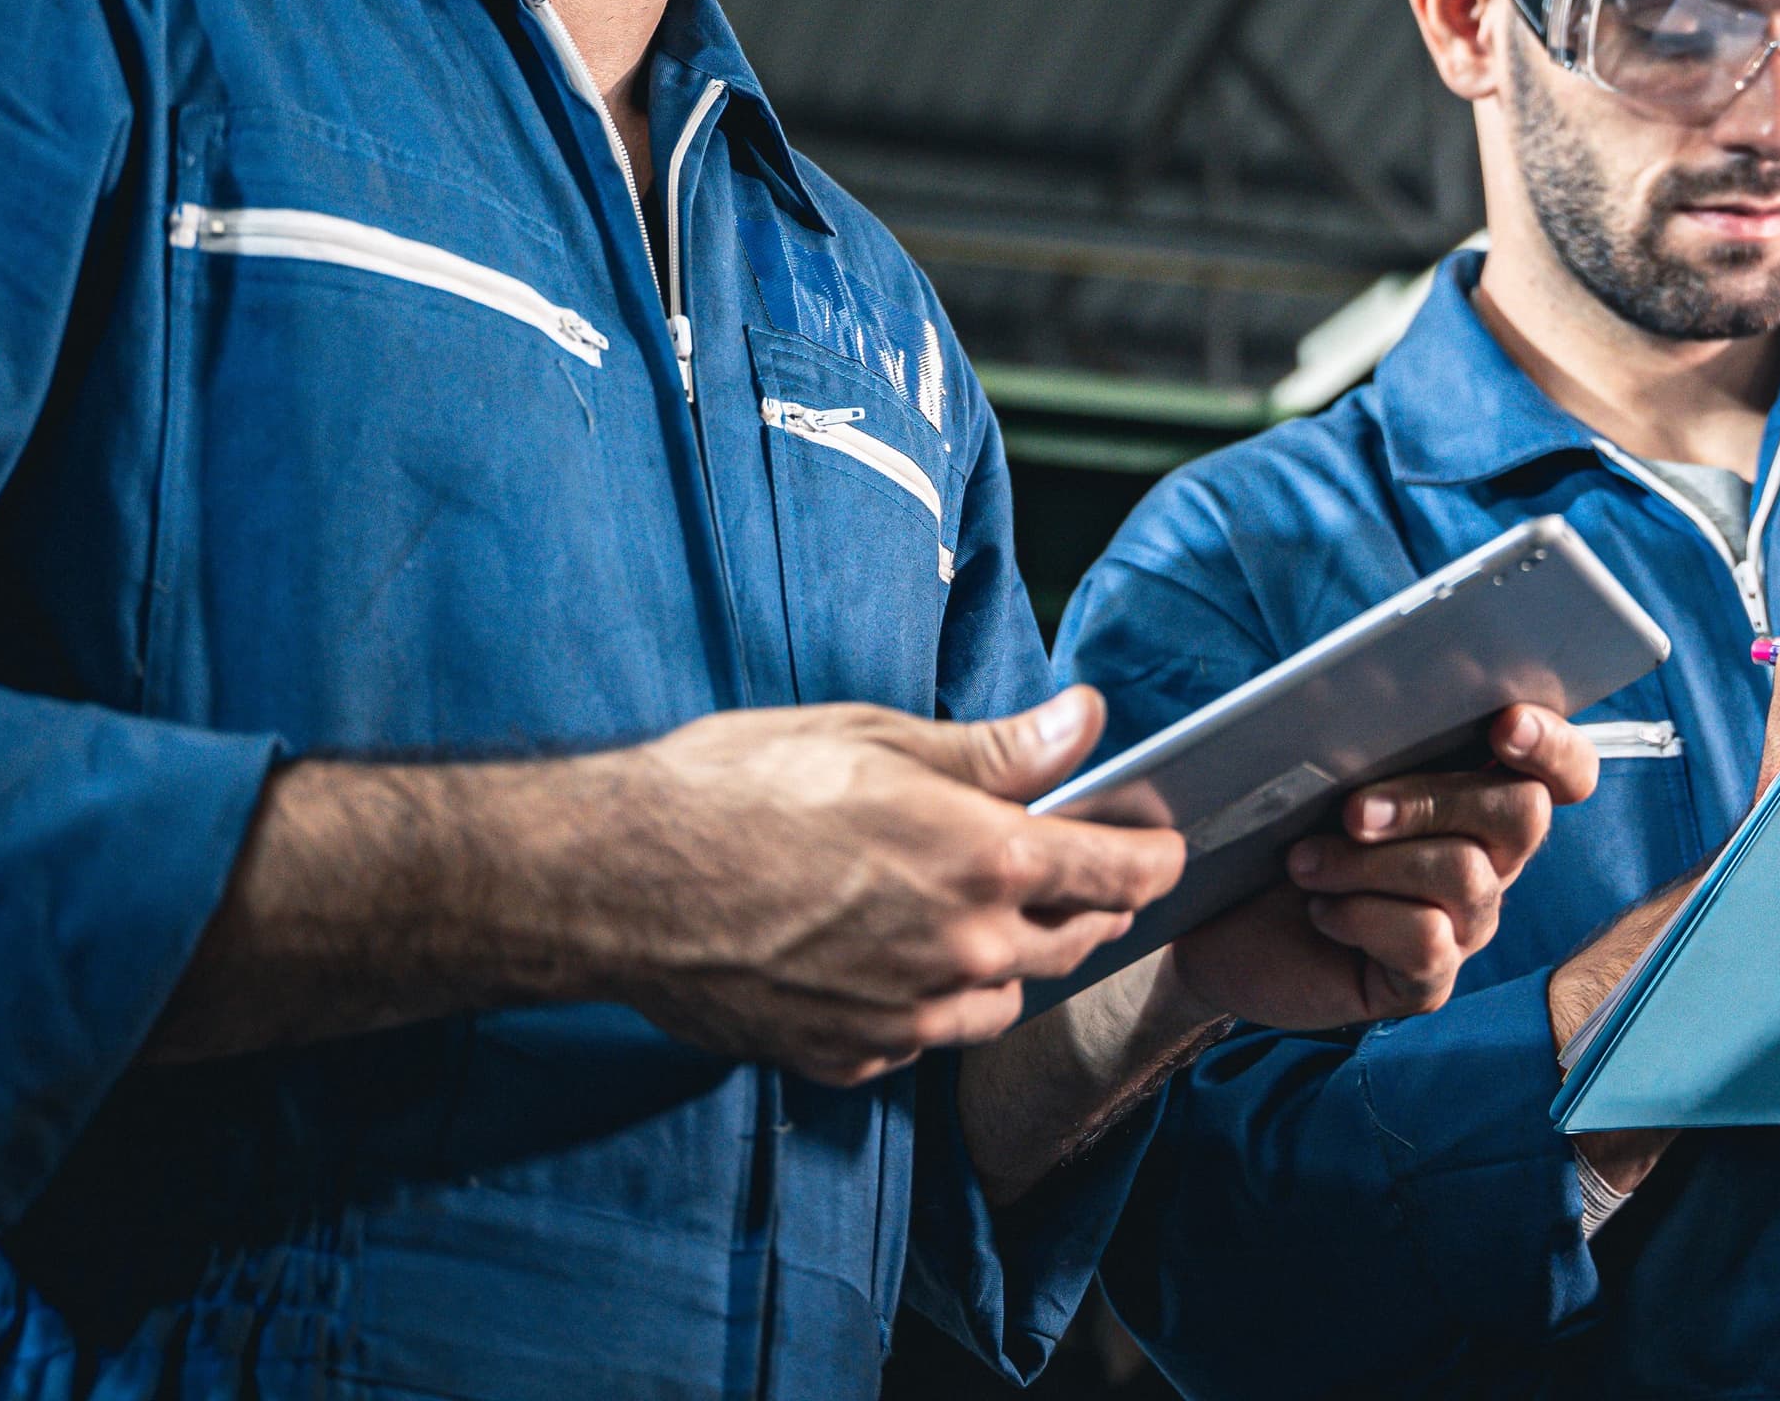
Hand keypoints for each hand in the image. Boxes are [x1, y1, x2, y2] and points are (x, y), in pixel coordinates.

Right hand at [602, 687, 1185, 1085]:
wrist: (618, 882)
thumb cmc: (738, 790)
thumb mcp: (877, 738)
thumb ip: (999, 750)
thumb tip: (1085, 722)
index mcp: (984, 861)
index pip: (1120, 873)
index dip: (1153, 855)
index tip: (1160, 844)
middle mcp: (963, 955)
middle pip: (1075, 940)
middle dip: (1085, 901)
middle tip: (1065, 861)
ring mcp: (908, 1019)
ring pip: (1005, 1001)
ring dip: (1007, 959)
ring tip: (963, 906)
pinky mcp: (852, 1058)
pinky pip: (924, 1037)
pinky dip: (925, 1000)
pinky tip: (882, 953)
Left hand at [1169, 704, 1595, 1029]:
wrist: (1220, 921)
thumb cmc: (1277, 829)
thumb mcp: (1319, 769)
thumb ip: (1365, 730)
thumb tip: (1381, 687)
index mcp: (1475, 792)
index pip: (1563, 771)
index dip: (1554, 745)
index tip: (1504, 724)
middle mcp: (1489, 858)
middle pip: (1523, 813)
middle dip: (1434, 799)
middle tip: (1353, 809)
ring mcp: (1465, 923)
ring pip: (1467, 876)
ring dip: (1372, 862)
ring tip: (1305, 863)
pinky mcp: (1427, 980)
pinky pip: (1427, 941)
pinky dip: (1361, 916)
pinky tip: (1321, 911)